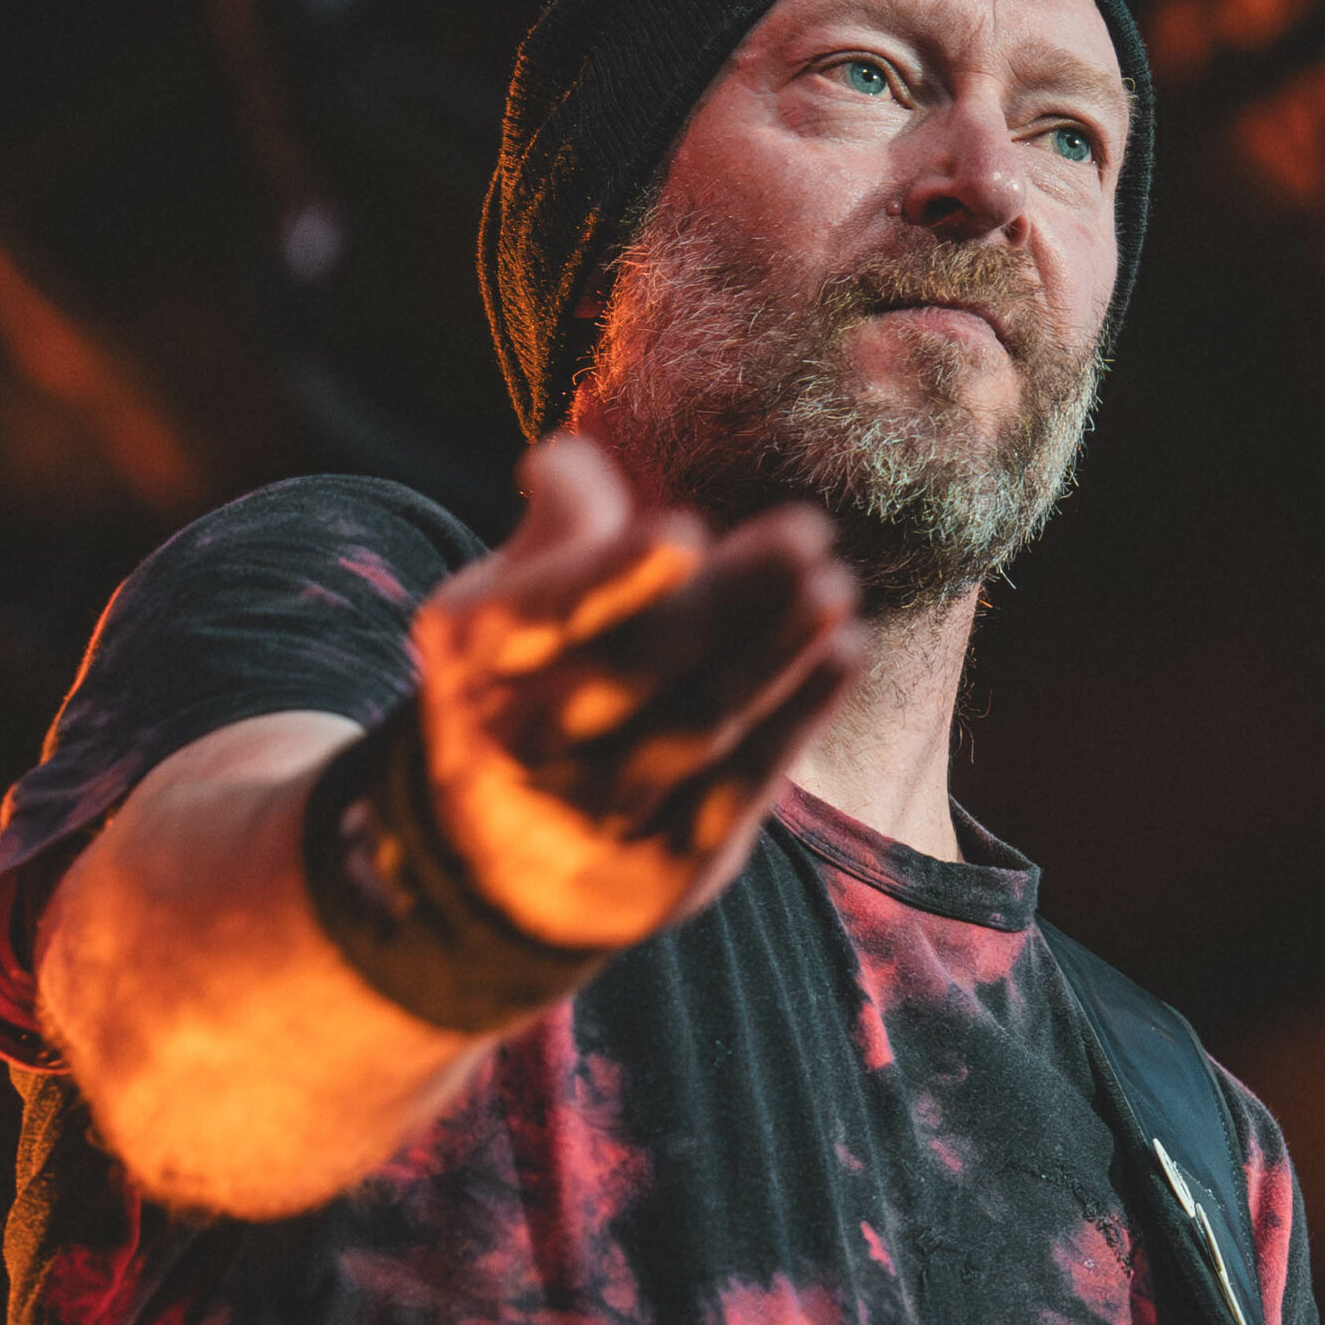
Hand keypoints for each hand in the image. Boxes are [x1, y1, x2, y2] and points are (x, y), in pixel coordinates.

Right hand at [414, 436, 863, 951]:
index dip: (613, 578)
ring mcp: (599, 815)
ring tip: (837, 588)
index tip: (683, 533)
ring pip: (698, 727)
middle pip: (638, 670)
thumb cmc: (527, 690)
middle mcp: (528, 745)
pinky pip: (741, 785)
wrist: (501, 864)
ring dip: (777, 653)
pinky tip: (843, 653)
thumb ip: (556, 538)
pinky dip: (797, 718)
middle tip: (806, 535)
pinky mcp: (668, 865)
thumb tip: (571, 459)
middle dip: (729, 600)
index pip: (547, 618)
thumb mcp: (509, 609)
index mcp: (480, 661)